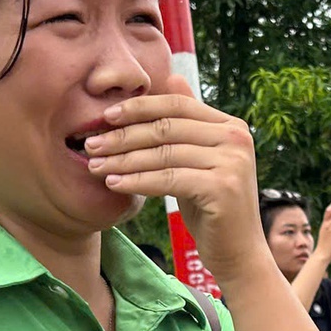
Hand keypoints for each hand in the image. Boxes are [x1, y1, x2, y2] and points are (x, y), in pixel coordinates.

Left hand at [84, 76, 264, 282]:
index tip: (106, 117)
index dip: (138, 108)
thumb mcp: (200, 160)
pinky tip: (114, 184)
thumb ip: (188, 124)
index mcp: (231, 126)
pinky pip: (167, 179)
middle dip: (123, 136)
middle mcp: (236, 138)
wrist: (239, 253)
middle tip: (91, 144)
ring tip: (95, 166)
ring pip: (163, 154)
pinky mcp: (222, 187)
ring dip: (123, 160)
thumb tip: (171, 76)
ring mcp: (232, 162)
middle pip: (166, 128)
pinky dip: (137, 181)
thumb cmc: (214, 209)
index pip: (176, 106)